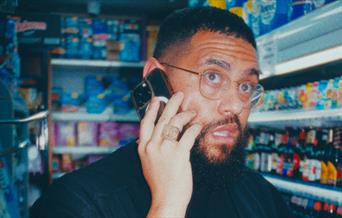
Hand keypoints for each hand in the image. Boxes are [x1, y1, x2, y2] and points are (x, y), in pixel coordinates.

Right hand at [138, 92, 201, 217]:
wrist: (166, 199)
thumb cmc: (160, 183)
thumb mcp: (148, 164)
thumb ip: (150, 148)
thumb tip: (155, 136)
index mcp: (143, 148)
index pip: (146, 122)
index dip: (151, 109)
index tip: (156, 99)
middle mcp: (152, 145)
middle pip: (162, 118)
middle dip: (172, 103)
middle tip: (179, 95)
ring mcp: (165, 149)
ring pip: (176, 123)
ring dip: (186, 114)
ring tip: (192, 112)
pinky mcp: (179, 153)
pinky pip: (188, 134)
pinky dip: (194, 128)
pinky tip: (198, 126)